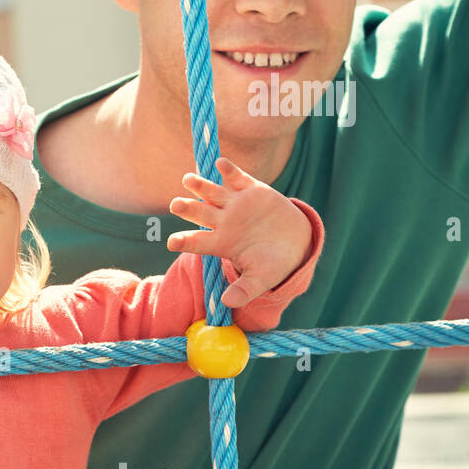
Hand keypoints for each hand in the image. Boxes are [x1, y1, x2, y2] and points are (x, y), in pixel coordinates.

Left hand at [167, 156, 311, 309]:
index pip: (196, 242)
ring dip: (199, 185)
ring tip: (187, 179)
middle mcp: (223, 222)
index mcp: (221, 243)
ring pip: (212, 193)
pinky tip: (220, 164)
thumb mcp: (261, 280)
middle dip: (187, 208)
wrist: (297, 243)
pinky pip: (237, 178)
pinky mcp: (252, 190)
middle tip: (174, 205)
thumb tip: (227, 303)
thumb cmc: (273, 264)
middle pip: (199, 213)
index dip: (183, 240)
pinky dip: (229, 171)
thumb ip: (244, 291)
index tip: (170, 242)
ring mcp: (236, 205)